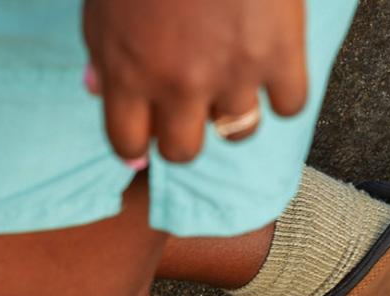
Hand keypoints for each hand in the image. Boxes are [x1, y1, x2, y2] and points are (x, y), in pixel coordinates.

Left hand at [82, 0, 307, 163]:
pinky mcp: (279, 54)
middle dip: (186, 129)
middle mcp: (177, 85)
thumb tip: (99, 93)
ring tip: (235, 74)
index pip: (127, 145)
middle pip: (182, 152)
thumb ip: (102, 50)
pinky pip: (290, 105)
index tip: (149, 127)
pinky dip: (284, 90)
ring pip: (238, 133)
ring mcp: (232, 74)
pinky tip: (273, 63)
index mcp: (127, 72)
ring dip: (235, 110)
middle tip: (194, 100)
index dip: (138, 139)